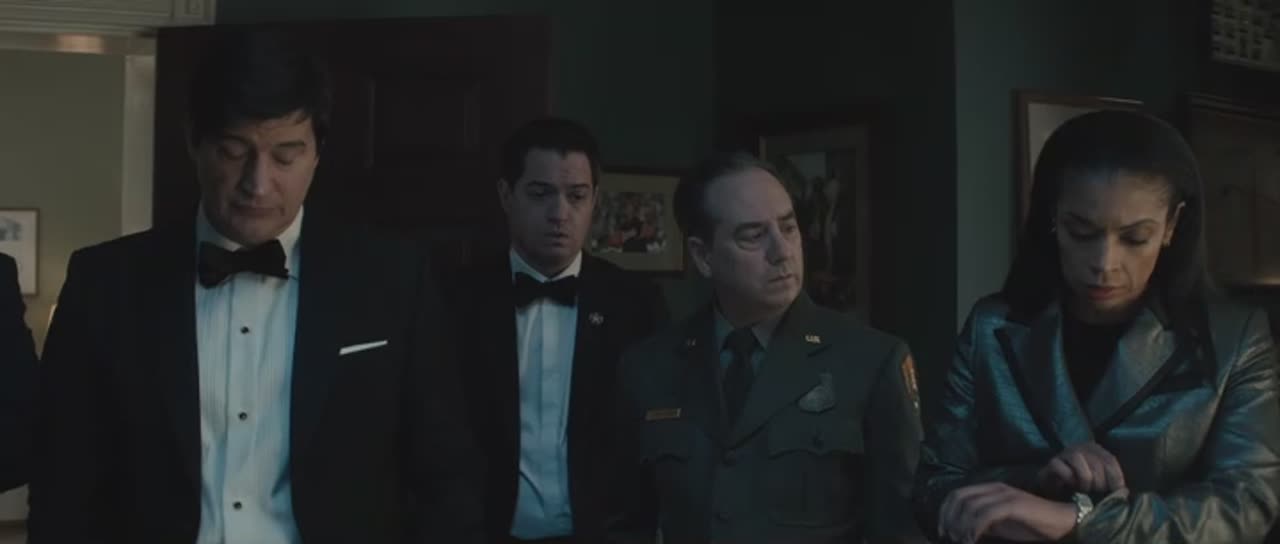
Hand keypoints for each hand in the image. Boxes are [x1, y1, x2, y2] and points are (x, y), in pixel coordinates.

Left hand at [938, 483, 1076, 543]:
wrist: (1060, 522)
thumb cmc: (1030, 524)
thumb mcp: (999, 523)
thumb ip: (981, 522)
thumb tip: (960, 530)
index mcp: (989, 489)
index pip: (957, 494)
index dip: (945, 512)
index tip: (942, 531)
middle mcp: (994, 488)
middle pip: (959, 499)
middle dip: (949, 519)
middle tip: (950, 537)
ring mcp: (1004, 495)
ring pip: (970, 507)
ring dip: (961, 527)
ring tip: (962, 541)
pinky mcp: (1013, 504)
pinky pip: (985, 515)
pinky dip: (974, 528)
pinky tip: (973, 540)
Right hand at [1036, 442, 1125, 494]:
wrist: (1055, 487)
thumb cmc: (1080, 485)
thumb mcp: (1099, 481)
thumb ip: (1111, 482)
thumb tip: (1124, 492)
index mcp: (1095, 449)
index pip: (1110, 460)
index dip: (1115, 478)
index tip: (1116, 492)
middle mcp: (1081, 447)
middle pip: (1096, 461)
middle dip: (1099, 482)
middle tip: (1096, 492)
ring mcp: (1065, 453)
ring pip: (1078, 459)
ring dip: (1085, 479)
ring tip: (1084, 490)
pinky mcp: (1052, 462)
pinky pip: (1062, 468)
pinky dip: (1068, 478)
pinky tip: (1070, 485)